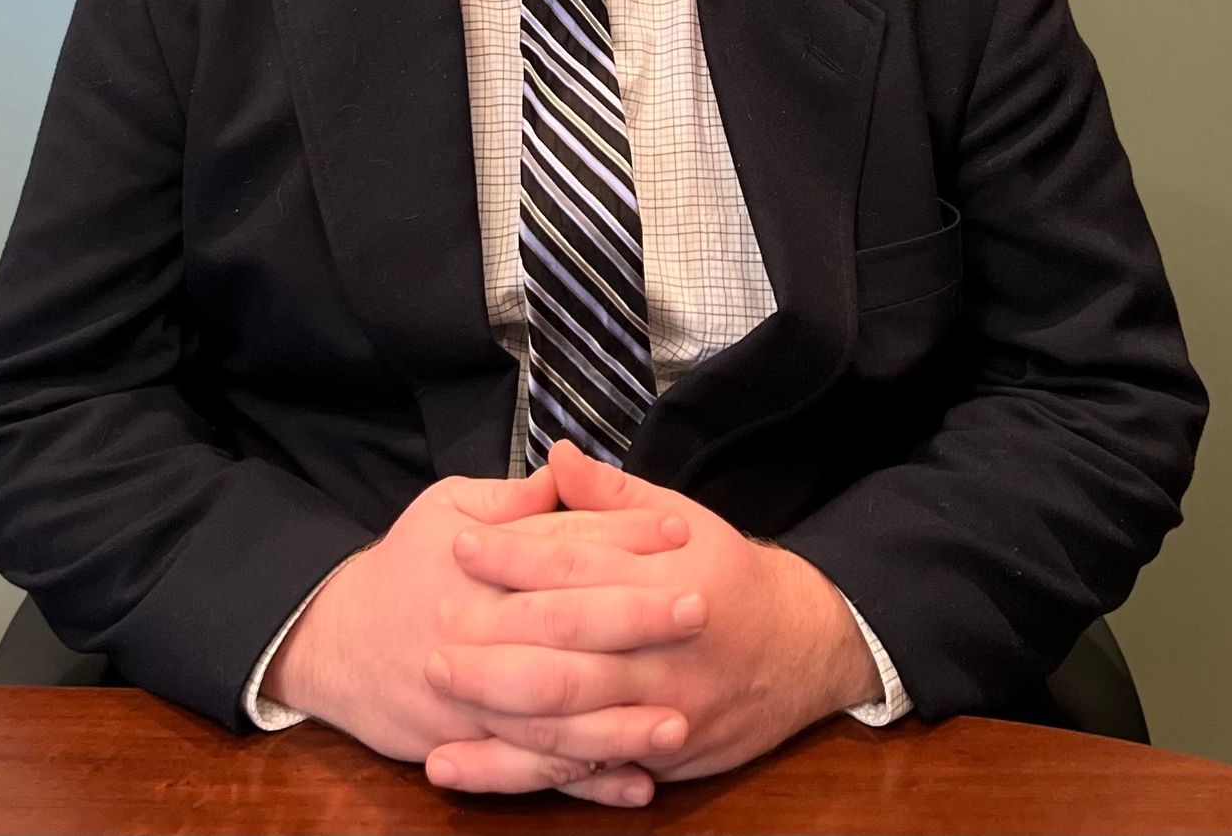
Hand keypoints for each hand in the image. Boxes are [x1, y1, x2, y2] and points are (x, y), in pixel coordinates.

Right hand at [266, 468, 699, 805]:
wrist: (336, 641)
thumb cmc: (403, 565)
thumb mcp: (445, 506)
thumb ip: (512, 499)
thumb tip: (566, 472)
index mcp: (480, 568)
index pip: (565, 546)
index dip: (624, 536)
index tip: (680, 530)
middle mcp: (480, 631)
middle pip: (567, 625)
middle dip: (636, 618)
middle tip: (700, 608)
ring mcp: (475, 698)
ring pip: (556, 714)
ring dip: (621, 721)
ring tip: (682, 717)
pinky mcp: (472, 744)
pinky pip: (535, 769)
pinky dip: (586, 780)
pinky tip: (635, 782)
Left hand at [428, 441, 881, 785]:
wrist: (799, 646)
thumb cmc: (727, 572)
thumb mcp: (680, 518)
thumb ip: (613, 496)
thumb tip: (556, 456)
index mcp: (659, 577)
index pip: (574, 564)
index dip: (514, 555)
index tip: (460, 545)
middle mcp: (658, 648)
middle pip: (563, 652)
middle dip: (492, 647)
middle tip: (433, 637)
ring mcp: (658, 710)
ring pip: (566, 724)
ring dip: (494, 721)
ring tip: (433, 707)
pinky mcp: (655, 756)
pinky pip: (578, 772)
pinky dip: (518, 776)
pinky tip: (464, 768)